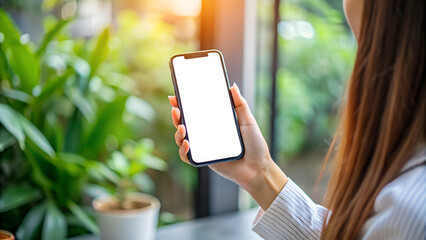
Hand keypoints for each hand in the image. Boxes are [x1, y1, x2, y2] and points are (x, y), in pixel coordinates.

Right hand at [169, 83, 287, 209]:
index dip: (183, 105)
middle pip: (184, 124)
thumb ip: (240, 104)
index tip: (175, 96)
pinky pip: (187, 157)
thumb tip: (233, 86)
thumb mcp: (248, 121)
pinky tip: (187, 144)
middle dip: (176, 116)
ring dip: (178, 133)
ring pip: (182, 139)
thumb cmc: (255, 145)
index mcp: (215, 123)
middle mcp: (207, 135)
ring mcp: (204, 148)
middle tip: (175, 109)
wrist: (258, 168)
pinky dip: (183, 150)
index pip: (195, 112)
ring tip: (182, 128)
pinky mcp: (204, 160)